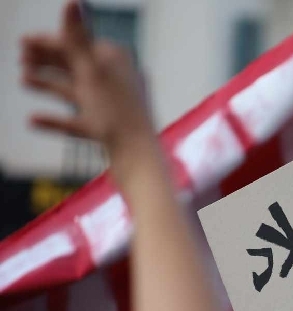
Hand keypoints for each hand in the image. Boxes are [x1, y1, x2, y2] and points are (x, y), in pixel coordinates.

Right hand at [20, 1, 153, 172]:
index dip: (49, 42)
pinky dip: (56, 119)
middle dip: (47, 61)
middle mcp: (117, 79)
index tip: (22, 43)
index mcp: (116, 61)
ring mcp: (113, 106)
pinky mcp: (108, 131)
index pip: (78, 44)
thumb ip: (77, 37)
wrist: (138, 158)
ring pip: (76, 91)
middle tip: (20, 58)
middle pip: (76, 66)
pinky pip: (78, 121)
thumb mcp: (92, 71)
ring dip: (48, 84)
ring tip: (22, 81)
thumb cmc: (118, 113)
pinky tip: (32, 120)